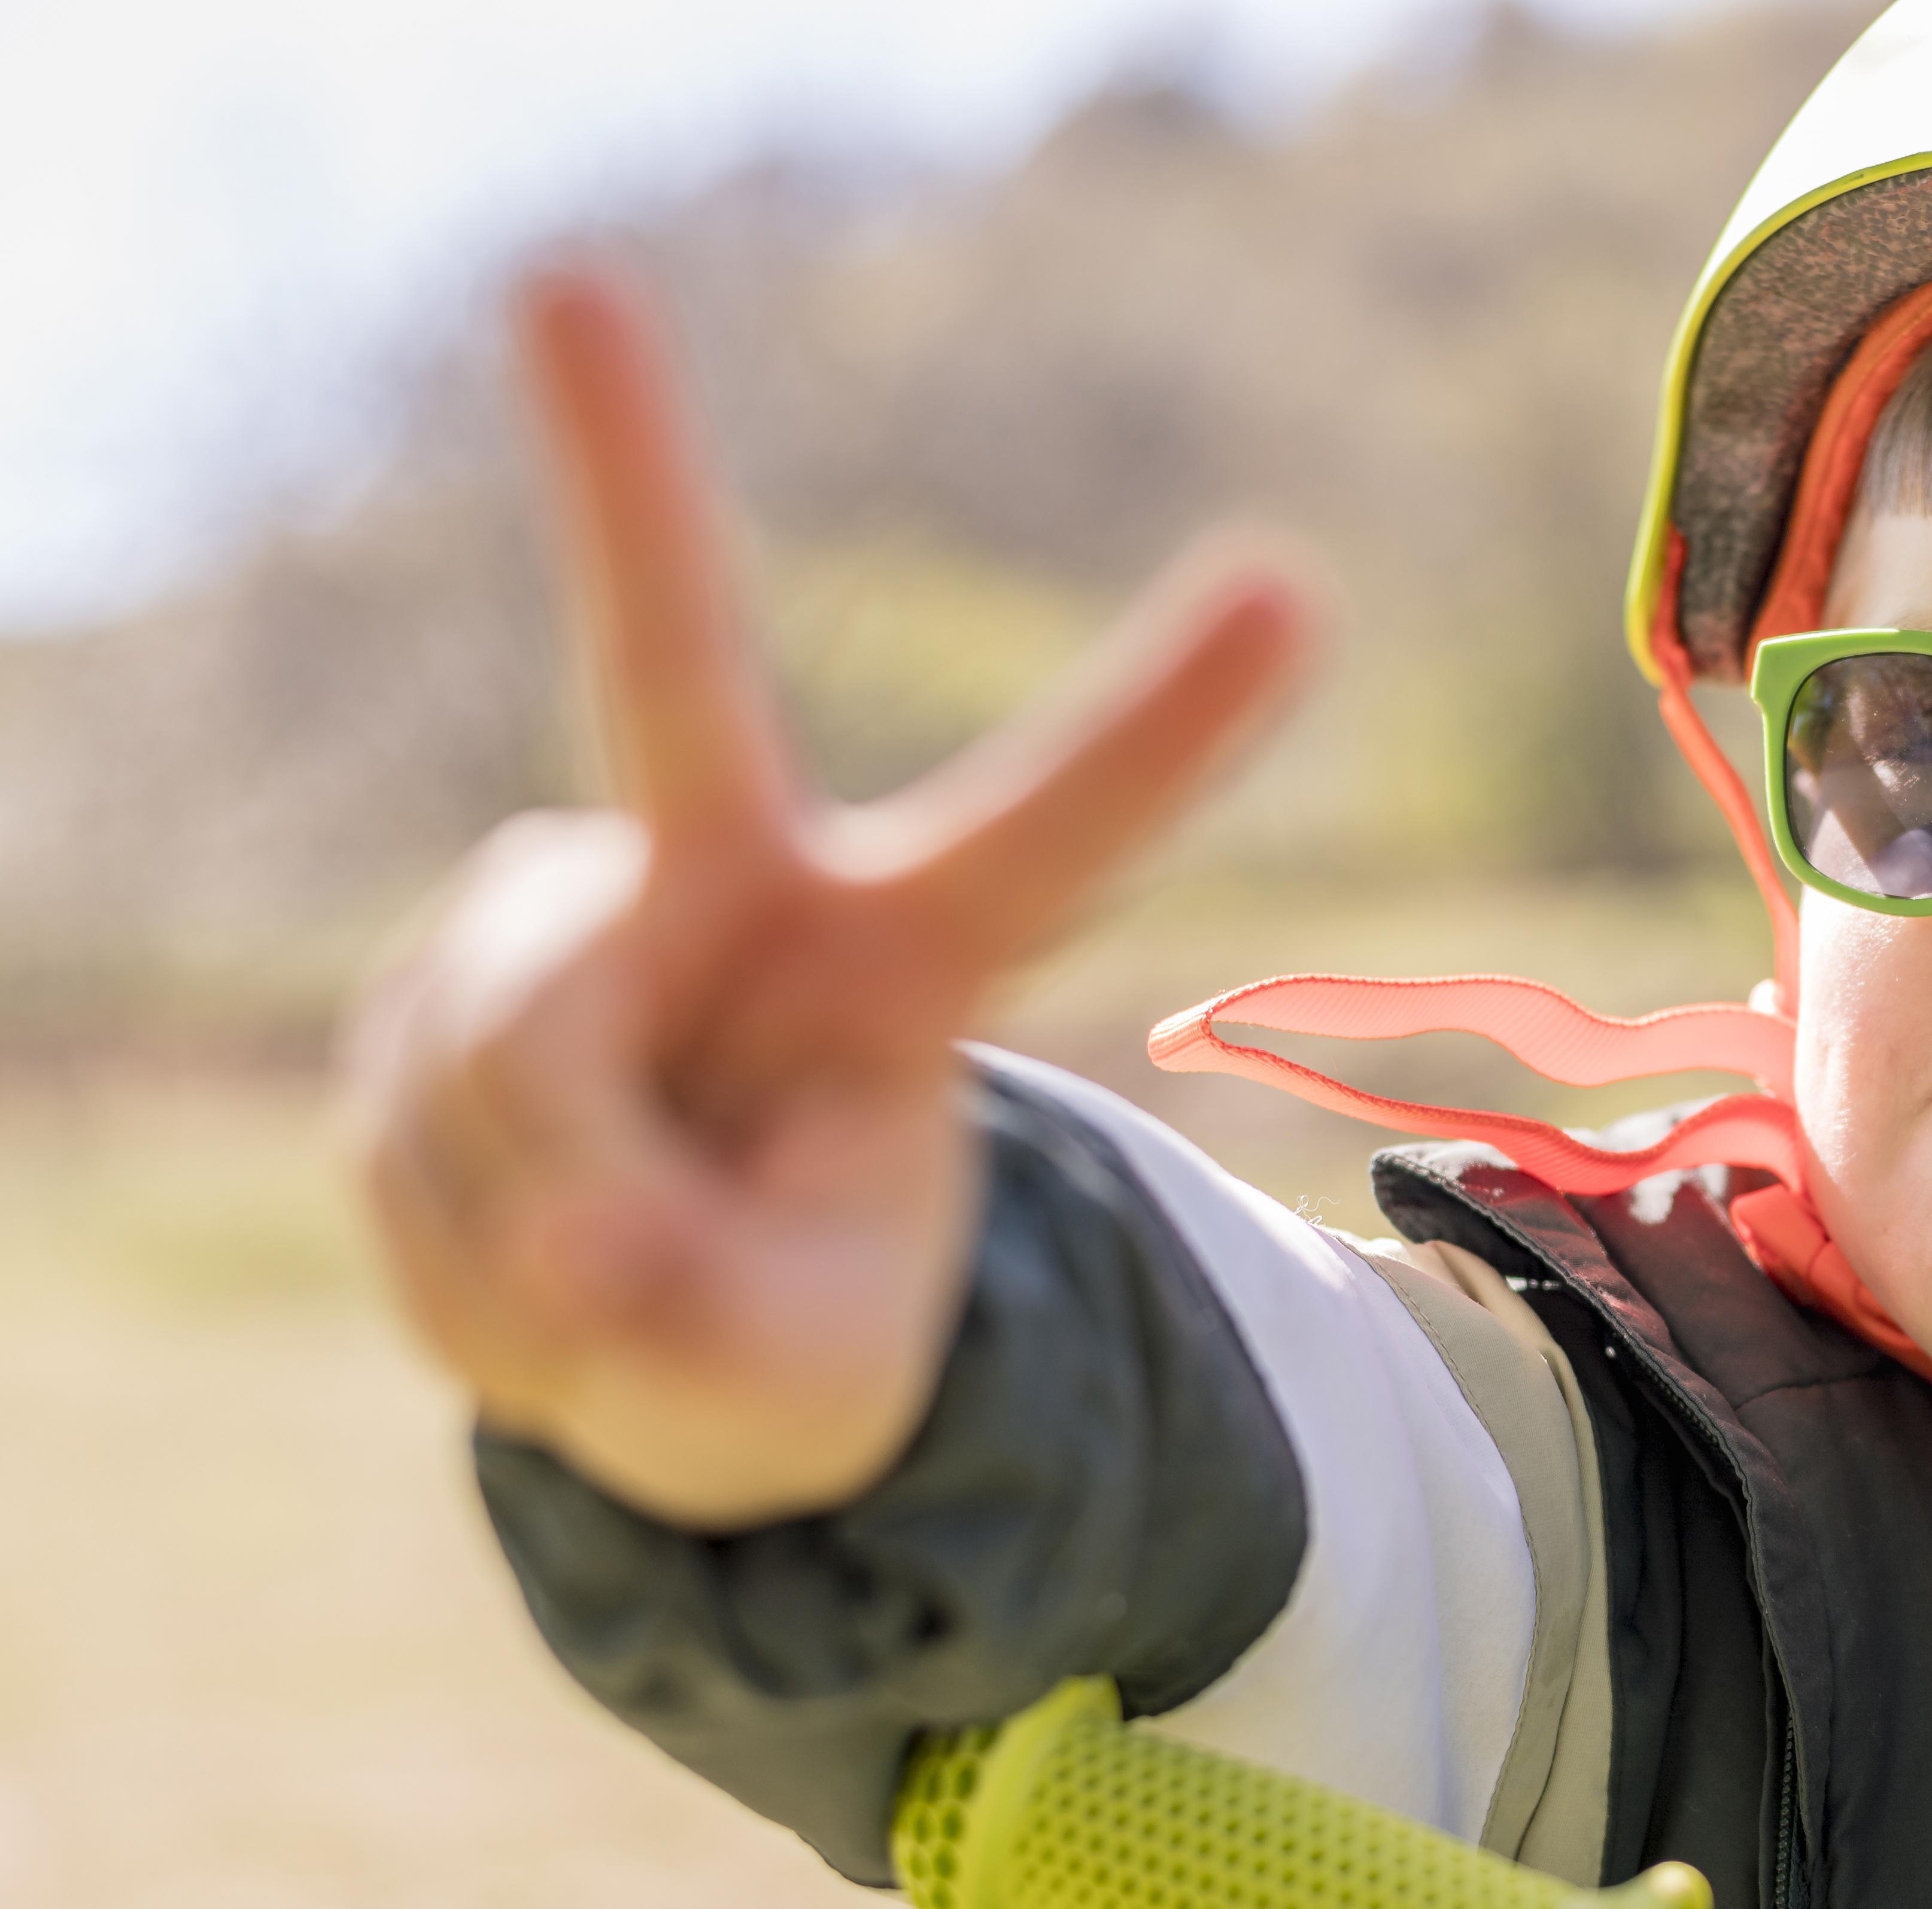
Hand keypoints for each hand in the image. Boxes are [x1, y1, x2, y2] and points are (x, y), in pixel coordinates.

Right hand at [344, 264, 1317, 1527]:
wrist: (628, 1341)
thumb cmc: (774, 1333)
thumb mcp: (787, 1386)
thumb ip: (713, 1325)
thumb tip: (584, 1253)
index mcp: (903, 949)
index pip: (1053, 829)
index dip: (1166, 724)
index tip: (1297, 588)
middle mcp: (729, 886)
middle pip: (664, 672)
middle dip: (615, 468)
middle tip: (567, 280)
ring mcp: (561, 925)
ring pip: (513, 1061)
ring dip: (542, 1221)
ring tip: (607, 1280)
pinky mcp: (423, 991)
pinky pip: (415, 1140)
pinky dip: (461, 1251)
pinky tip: (518, 1258)